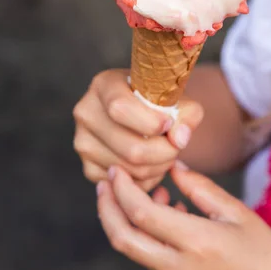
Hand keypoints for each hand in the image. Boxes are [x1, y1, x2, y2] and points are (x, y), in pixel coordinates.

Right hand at [73, 70, 203, 191]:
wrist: (143, 113)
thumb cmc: (159, 101)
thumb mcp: (176, 98)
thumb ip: (187, 113)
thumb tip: (179, 139)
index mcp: (104, 85)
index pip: (120, 109)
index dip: (151, 122)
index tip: (168, 124)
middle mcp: (86, 112)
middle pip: (131, 148)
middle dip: (164, 153)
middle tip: (175, 147)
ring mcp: (83, 142)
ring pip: (130, 169)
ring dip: (158, 167)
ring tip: (165, 153)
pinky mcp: (88, 167)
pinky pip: (124, 184)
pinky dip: (146, 179)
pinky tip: (151, 163)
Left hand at [97, 164, 270, 269]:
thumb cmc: (266, 255)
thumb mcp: (237, 213)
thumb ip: (199, 187)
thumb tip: (172, 166)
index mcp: (196, 243)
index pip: (140, 212)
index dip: (122, 188)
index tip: (117, 170)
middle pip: (122, 238)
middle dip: (107, 207)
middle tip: (106, 184)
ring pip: (137, 251)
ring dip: (135, 222)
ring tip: (158, 196)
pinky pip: (153, 265)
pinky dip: (152, 240)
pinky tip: (173, 224)